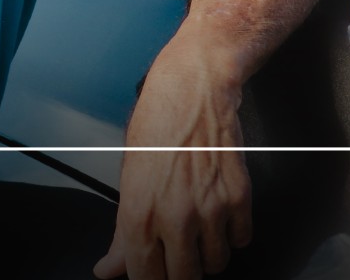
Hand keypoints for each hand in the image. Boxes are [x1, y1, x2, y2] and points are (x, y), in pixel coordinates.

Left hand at [93, 35, 252, 278]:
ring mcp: (210, 210)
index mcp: (139, 216)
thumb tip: (109, 270)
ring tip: (197, 224)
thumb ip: (122, 234)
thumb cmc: (156, 127)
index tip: (155, 275)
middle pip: (184, 279)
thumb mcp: (127, 181)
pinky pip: (240, 240)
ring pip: (216, 264)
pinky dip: (232, 233)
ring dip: (207, 253)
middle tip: (177, 251)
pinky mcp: (239, 199)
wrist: (193, 90)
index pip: (146, 279)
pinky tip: (218, 210)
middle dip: (180, 271)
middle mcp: (175, 218)